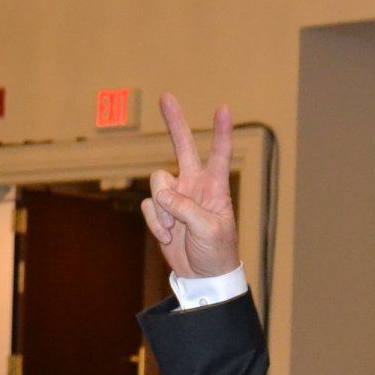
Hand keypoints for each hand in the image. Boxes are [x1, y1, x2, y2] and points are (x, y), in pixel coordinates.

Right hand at [140, 94, 238, 279]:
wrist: (203, 277)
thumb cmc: (217, 253)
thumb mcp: (209, 231)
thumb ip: (187, 210)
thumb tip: (163, 195)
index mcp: (215, 188)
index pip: (219, 155)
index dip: (221, 132)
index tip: (224, 108)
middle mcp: (195, 186)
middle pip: (182, 148)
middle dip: (175, 123)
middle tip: (166, 97)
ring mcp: (177, 198)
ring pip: (158, 184)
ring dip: (162, 210)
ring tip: (174, 230)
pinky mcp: (162, 213)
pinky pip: (150, 207)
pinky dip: (155, 223)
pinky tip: (168, 238)